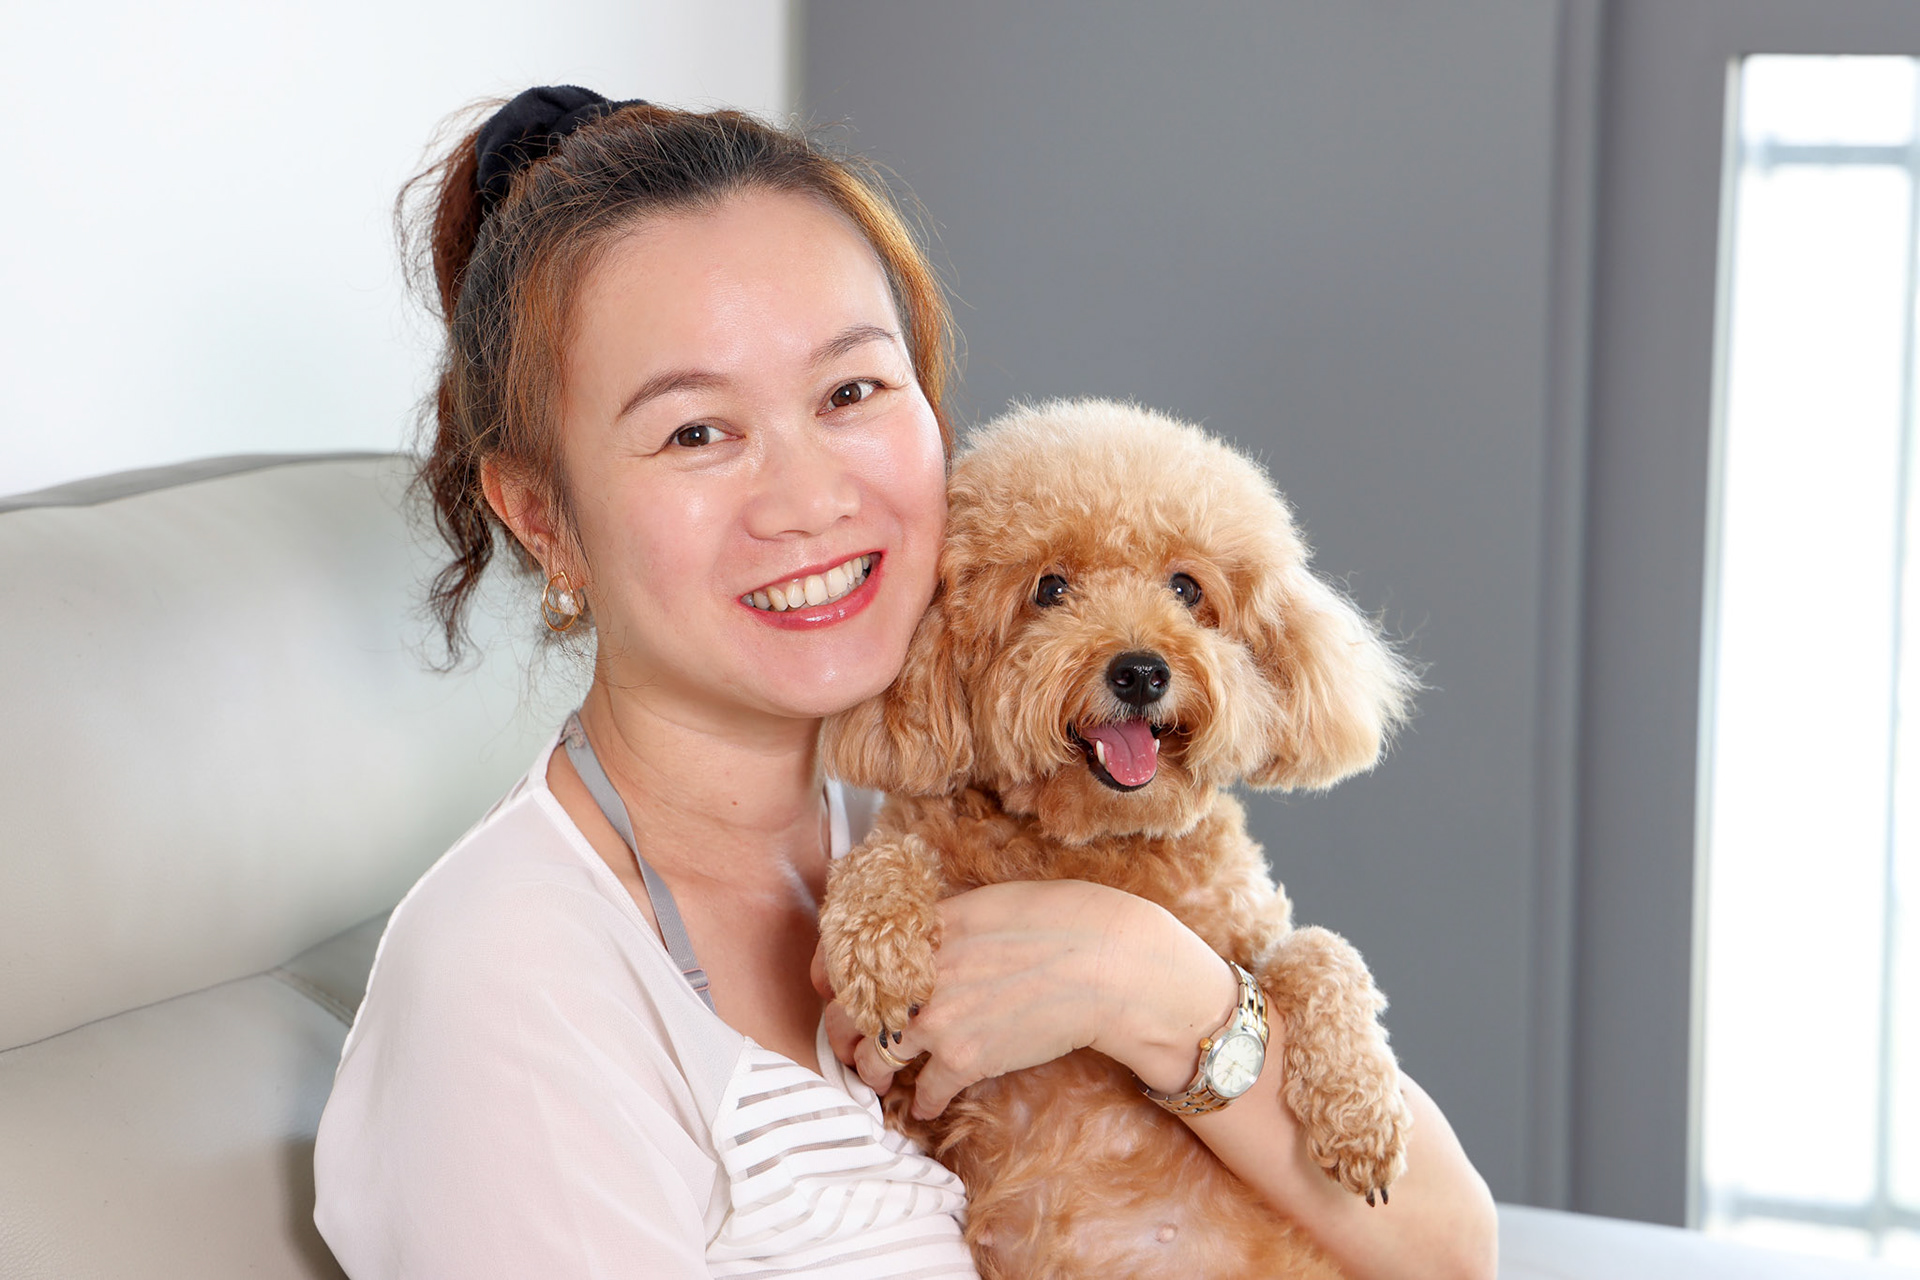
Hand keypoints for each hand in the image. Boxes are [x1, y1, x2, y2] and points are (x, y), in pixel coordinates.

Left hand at [813, 880, 1239, 1119]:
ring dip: (873, 1070)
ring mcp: (939, 1022)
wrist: (1106, 964)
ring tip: (877, 1076)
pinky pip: (926, 1091)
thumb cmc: (1058, 919)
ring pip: (877, 1057)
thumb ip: (941, 921)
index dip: (830, 974)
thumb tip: (920, 933)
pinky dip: (923, 1100)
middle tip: (847, 1040)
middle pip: (851, 1012)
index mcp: (922, 930)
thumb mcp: (985, 902)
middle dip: (843, 1032)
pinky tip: (927, 1101)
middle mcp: (918, 976)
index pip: (849, 954)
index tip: (828, 985)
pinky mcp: (967, 1060)